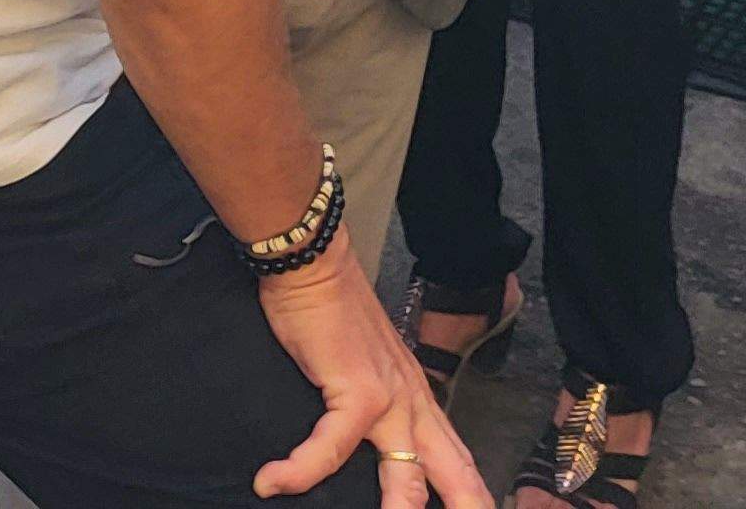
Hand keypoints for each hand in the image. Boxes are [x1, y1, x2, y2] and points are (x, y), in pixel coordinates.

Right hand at [254, 244, 489, 503]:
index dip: (472, 495)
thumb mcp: (367, 364)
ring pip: (409, 478)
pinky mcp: (354, 389)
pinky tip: (273, 481)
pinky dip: (300, 469)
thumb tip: (360, 440)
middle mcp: (413, 405)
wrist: (316, 262)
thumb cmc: (331, 309)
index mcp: (419, 401)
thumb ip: (373, 402)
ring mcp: (388, 400)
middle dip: (471, 508)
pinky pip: (331, 446)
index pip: (457, 461)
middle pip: (456, 476)